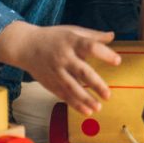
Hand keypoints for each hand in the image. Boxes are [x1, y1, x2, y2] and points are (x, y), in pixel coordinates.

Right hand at [5, 24, 121, 115]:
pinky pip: (63, 95)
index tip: (118, 61)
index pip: (90, 47)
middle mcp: (63, 57)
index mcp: (71, 41)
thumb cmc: (53, 37)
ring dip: (85, 99)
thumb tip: (112, 35)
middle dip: (95, 84)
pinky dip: (74, 104)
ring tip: (98, 108)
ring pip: (72, 87)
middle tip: (108, 95)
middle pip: (81, 71)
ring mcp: (56, 71)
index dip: (104, 54)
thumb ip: (92, 35)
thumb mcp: (72, 31)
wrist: (25, 45)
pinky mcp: (50, 82)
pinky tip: (87, 111)